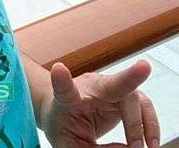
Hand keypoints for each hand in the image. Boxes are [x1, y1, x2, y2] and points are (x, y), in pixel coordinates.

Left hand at [39, 59, 160, 147]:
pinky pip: (143, 105)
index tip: (59, 69)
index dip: (61, 80)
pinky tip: (150, 142)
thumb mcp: (71, 144)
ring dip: (143, 125)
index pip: (64, 90)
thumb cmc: (64, 125)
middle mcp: (89, 88)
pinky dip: (150, 125)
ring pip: (133, 96)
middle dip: (130, 79)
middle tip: (136, 144)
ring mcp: (108, 87)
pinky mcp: (122, 94)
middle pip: (111, 83)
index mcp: (67, 101)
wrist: (63, 111)